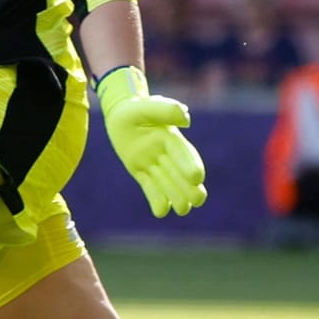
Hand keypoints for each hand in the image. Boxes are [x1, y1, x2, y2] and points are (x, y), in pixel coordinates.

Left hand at [97, 67, 207, 216]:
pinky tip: (160, 212)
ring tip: (183, 210)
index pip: (183, 154)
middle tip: (198, 201)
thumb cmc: (135, 109)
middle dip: (189, 188)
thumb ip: (165, 110)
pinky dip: (155, 199)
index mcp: (171, 138)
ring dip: (176, 197)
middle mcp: (166, 154)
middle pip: (180, 174)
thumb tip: (186, 119)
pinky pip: (149, 187)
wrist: (120, 116)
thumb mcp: (146, 106)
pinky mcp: (142, 172)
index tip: (197, 178)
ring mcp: (154, 164)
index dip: (190, 165)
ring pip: (167, 183)